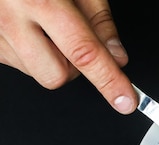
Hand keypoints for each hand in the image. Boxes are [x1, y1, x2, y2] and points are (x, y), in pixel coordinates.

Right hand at [0, 0, 135, 113]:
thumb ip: (98, 18)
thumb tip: (116, 56)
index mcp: (40, 1)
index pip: (84, 53)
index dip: (109, 81)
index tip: (126, 101)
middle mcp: (10, 19)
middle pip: (57, 75)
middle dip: (74, 67)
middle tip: (75, 37)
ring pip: (36, 73)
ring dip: (50, 58)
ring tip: (45, 23)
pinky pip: (17, 62)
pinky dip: (30, 52)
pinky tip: (27, 26)